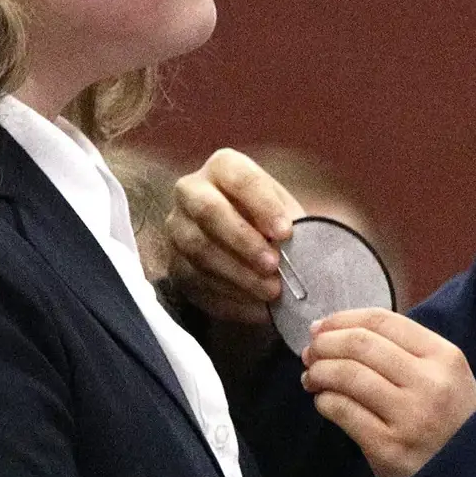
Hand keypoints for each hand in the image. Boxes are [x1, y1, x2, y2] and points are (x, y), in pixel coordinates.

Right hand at [166, 149, 300, 323]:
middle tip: (273, 265)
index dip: (262, 204)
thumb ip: (289, 224)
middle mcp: (191, 191)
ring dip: (238, 274)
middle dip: (243, 240)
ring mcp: (177, 228)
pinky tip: (257, 308)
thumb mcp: (283, 212)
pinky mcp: (174, 264)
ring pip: (199, 250)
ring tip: (271, 292)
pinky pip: (196, 281)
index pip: (239, 177)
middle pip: (208, 210)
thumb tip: (301, 250)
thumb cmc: (270, 222)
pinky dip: (230, 298)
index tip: (286, 232)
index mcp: (223, 168)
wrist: (245, 246)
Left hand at [302, 310, 475, 476]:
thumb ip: (406, 352)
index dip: (343, 319)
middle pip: (360, 344)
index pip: (383, 321)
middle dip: (325, 344)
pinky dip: (324, 401)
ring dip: (319, 372)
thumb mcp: (446, 379)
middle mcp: (429, 382)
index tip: (321, 328)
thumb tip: (341, 331)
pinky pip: (342, 411)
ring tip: (312, 378)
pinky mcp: (388, 447)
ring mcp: (409, 416)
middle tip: (310, 353)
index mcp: (445, 357)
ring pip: (348, 375)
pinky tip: (323, 402)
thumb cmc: (450, 425)